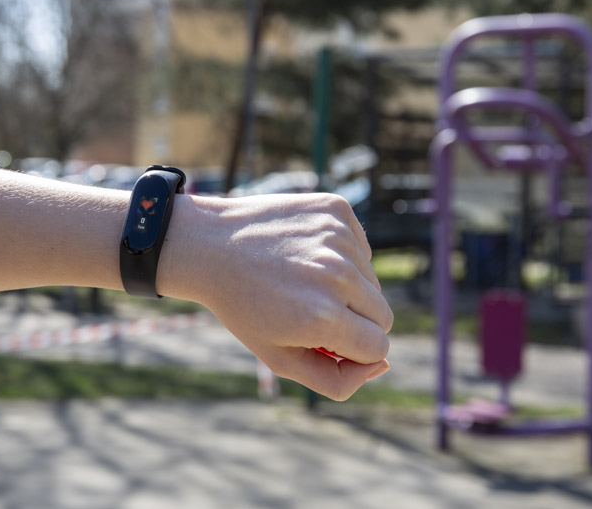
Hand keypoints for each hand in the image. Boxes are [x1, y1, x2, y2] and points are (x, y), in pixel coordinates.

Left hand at [158, 193, 392, 400]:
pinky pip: (360, 249)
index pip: (378, 348)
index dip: (353, 350)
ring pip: (372, 282)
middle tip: (311, 310)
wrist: (207, 245)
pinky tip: (305, 254)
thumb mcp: (279, 359)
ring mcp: (338, 238)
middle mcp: (337, 275)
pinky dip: (342, 256)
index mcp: (323, 318)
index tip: (324, 340)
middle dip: (355, 321)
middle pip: (383, 315)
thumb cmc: (243, 307)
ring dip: (347, 288)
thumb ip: (336, 380)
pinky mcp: (336, 210)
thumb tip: (384, 365)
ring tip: (302, 280)